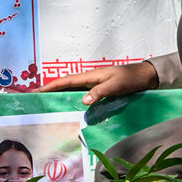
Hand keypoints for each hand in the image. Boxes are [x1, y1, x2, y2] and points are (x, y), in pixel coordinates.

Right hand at [35, 61, 158, 105]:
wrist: (145, 76)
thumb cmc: (131, 78)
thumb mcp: (116, 85)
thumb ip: (99, 92)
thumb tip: (83, 101)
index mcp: (90, 75)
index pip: (65, 81)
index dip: (50, 86)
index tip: (36, 92)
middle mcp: (89, 79)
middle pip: (64, 85)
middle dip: (49, 91)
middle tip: (35, 99)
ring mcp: (94, 84)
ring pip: (72, 90)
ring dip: (59, 95)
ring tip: (46, 104)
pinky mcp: (99, 90)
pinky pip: (81, 95)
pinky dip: (71, 99)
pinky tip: (69, 106)